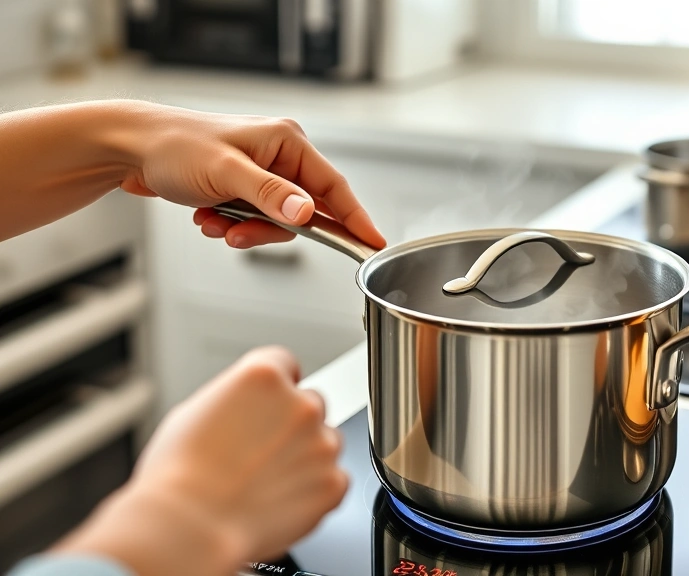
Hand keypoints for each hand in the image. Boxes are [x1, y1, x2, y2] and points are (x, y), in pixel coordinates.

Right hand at [53, 347, 346, 575]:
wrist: (190, 528)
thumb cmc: (179, 476)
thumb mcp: (193, 413)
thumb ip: (236, 400)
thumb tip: (247, 407)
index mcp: (264, 377)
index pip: (286, 365)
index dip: (276, 388)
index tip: (270, 404)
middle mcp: (301, 404)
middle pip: (308, 405)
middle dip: (290, 425)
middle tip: (260, 453)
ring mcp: (322, 443)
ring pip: (325, 442)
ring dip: (306, 457)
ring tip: (266, 483)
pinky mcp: (333, 482)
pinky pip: (334, 480)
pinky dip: (314, 491)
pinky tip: (280, 502)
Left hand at [118, 102, 385, 249]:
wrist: (129, 148)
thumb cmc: (173, 146)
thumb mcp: (225, 172)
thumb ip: (269, 194)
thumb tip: (308, 213)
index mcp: (287, 142)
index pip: (334, 187)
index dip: (356, 219)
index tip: (373, 245)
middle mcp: (280, 155)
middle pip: (303, 211)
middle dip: (270, 229)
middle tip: (240, 234)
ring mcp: (263, 172)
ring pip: (276, 221)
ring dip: (245, 229)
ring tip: (214, 222)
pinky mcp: (244, 186)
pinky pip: (255, 220)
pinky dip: (232, 226)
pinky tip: (208, 216)